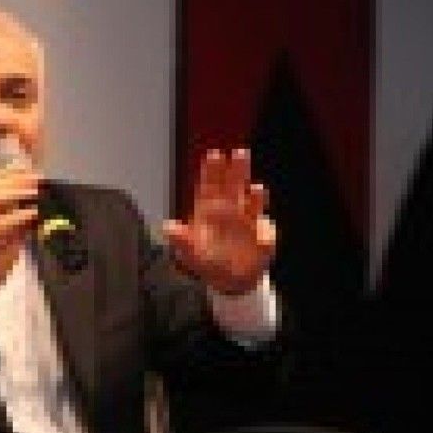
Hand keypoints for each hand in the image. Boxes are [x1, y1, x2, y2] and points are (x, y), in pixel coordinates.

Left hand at [163, 148, 275, 294]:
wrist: (230, 279)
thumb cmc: (207, 261)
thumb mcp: (190, 253)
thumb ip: (181, 240)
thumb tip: (167, 227)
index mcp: (209, 210)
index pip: (210, 185)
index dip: (212, 170)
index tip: (214, 154)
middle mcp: (229, 210)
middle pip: (234, 185)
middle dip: (237, 170)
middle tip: (240, 153)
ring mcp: (247, 221)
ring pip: (253, 202)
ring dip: (256, 194)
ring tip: (256, 188)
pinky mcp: (262, 236)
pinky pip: (266, 230)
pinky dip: (266, 230)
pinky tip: (264, 237)